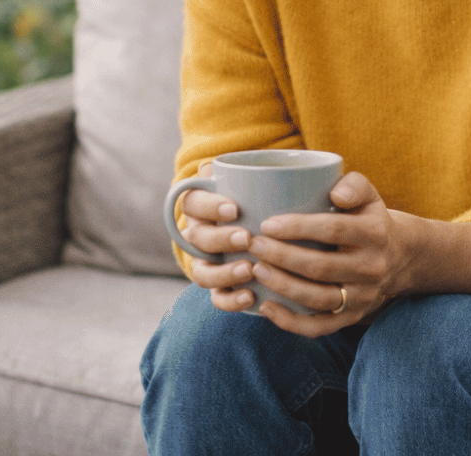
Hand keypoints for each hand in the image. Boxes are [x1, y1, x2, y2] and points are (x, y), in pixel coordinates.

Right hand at [179, 164, 262, 312]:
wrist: (272, 227)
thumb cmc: (265, 196)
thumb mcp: (264, 180)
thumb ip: (266, 171)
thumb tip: (276, 169)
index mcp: (202, 204)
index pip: (193, 202)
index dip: (209, 207)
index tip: (234, 208)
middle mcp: (199, 234)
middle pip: (197, 238)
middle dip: (220, 239)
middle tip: (246, 238)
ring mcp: (208, 262)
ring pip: (202, 272)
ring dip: (223, 273)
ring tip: (248, 269)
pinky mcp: (221, 287)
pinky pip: (217, 298)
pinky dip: (230, 300)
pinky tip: (250, 296)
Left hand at [245, 171, 406, 337]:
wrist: (398, 256)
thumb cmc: (368, 219)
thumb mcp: (368, 195)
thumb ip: (354, 185)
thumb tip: (335, 193)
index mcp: (374, 234)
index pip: (334, 230)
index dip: (299, 227)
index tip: (267, 224)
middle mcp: (371, 268)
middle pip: (322, 267)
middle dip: (283, 257)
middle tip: (253, 245)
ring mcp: (362, 297)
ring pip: (319, 298)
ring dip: (283, 286)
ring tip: (255, 270)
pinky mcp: (352, 317)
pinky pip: (320, 327)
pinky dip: (291, 322)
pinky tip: (266, 307)